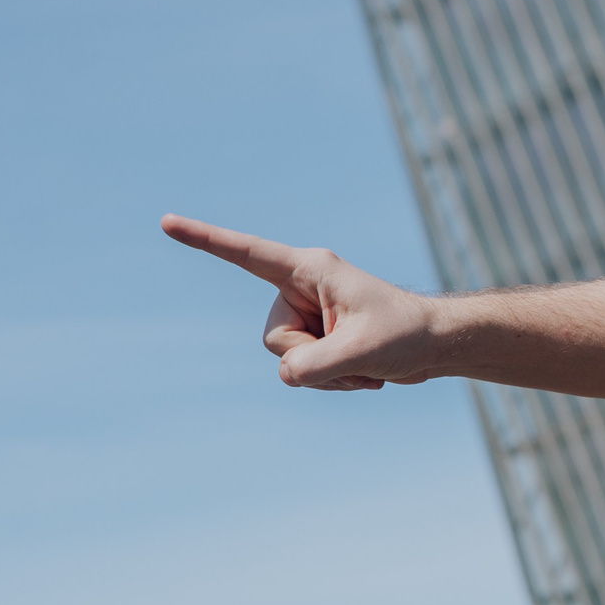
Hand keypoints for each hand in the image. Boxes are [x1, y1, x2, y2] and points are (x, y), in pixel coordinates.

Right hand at [161, 216, 441, 390]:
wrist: (437, 346)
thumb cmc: (407, 335)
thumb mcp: (361, 353)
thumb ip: (313, 366)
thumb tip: (286, 375)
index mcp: (310, 270)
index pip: (247, 254)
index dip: (205, 240)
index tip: (167, 222)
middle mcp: (301, 288)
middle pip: (276, 339)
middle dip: (314, 360)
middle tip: (359, 354)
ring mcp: (307, 314)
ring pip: (287, 361)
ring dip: (328, 376)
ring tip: (366, 366)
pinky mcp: (316, 337)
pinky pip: (303, 372)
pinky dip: (334, 382)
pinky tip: (366, 374)